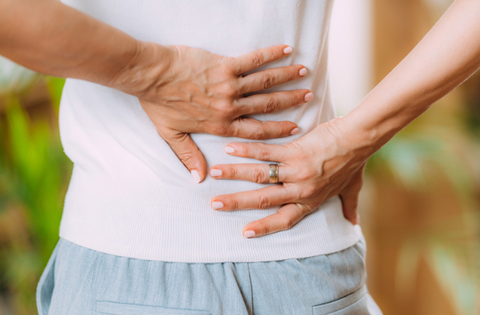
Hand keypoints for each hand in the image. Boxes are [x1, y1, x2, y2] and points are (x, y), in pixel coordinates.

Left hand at [123, 42, 311, 182]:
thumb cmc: (158, 104)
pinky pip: (252, 60)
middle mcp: (229, 108)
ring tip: (304, 73)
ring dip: (286, 78)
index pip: (255, 131)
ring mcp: (228, 86)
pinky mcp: (224, 66)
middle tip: (308, 97)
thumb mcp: (171, 136)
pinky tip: (284, 50)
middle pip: (266, 106)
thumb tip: (198, 178)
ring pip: (264, 83)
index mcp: (219, 126)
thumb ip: (188, 156)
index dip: (277, 131)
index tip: (294, 128)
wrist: (149, 76)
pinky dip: (270, 55)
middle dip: (289, 101)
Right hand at [208, 116, 370, 237]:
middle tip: (215, 204)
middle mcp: (301, 190)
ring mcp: (297, 171)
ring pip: (260, 176)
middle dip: (237, 203)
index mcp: (311, 201)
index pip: (284, 219)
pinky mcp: (295, 152)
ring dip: (235, 175)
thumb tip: (354, 224)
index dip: (264, 227)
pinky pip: (266, 153)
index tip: (244, 233)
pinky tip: (230, 148)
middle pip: (264, 200)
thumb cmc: (354, 162)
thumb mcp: (352, 189)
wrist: (359, 138)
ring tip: (215, 173)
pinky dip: (246, 151)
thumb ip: (348, 206)